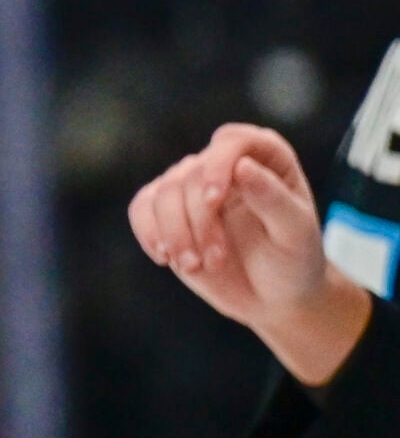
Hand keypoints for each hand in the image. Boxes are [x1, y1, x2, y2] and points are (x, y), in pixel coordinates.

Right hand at [128, 123, 372, 384]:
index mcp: (265, 157)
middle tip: (215, 260)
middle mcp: (224, 163)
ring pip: (163, 194)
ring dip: (174, 234)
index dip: (217, 165)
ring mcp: (192, 185)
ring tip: (194, 266)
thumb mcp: (296, 234)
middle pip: (191, 176)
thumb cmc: (293, 260)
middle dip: (198, 222)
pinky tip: (165, 257)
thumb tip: (242, 166)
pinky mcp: (166, 210)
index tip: (214, 201)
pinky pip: (141, 209)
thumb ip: (273, 199)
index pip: (232, 142)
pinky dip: (148, 233)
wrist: (272, 295)